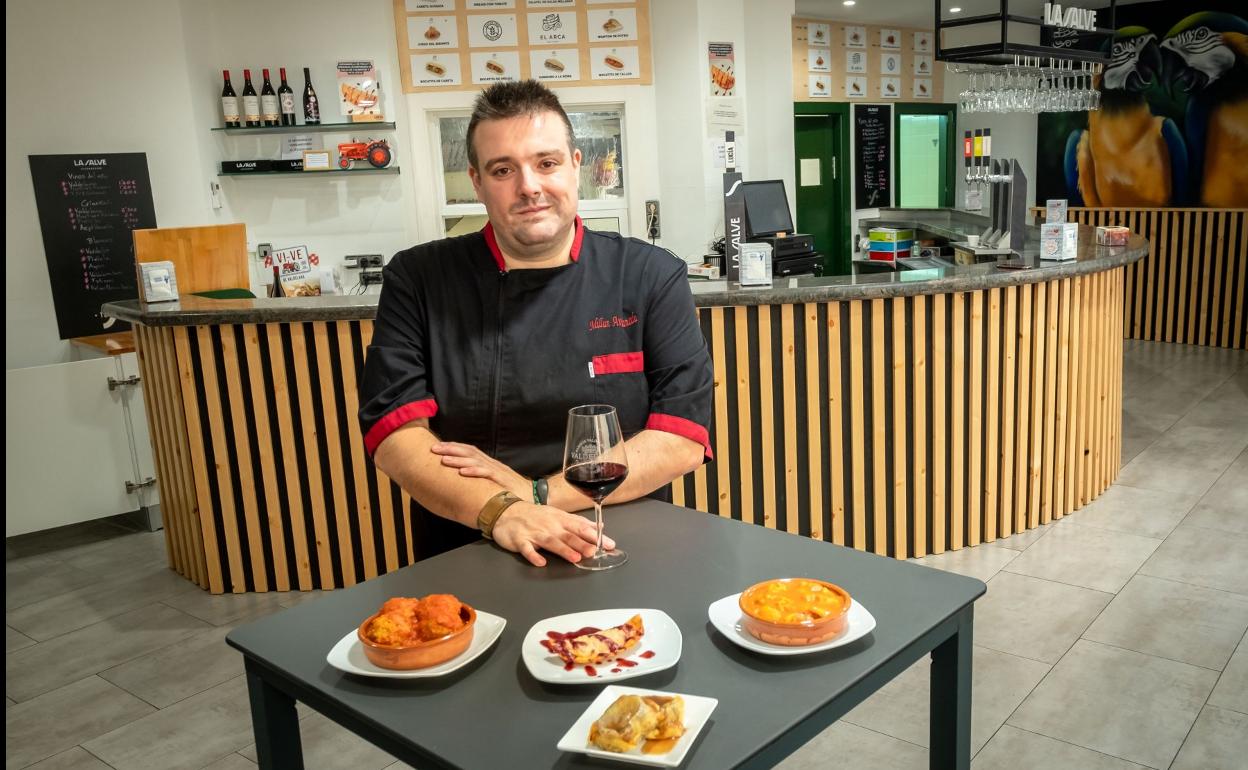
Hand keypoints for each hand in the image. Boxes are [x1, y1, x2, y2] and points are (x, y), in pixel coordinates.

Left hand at [431, 441, 530, 499]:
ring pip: (475, 461)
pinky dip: (474, 471)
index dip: (454, 447)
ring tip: (444, 459)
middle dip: (451, 450)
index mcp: (490, 464)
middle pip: (469, 452)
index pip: (470, 451)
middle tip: (434, 449)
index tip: (439, 447)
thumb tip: (464, 483)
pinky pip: (487, 473)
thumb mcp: (494, 484)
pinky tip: (463, 471)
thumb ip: (482, 481)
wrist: (534, 497)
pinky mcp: (503, 480)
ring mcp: (498, 471)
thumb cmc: (513, 493)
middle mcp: (492, 464)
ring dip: (458, 459)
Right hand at [490, 502, 616, 566]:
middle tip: (594, 552)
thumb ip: (578, 522)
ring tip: (575, 558)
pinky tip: (541, 562)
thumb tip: (599, 526)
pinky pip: (527, 549)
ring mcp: (534, 533)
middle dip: (581, 543)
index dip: (595, 535)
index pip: (580, 527)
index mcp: (560, 519)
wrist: (506, 511)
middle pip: (568, 535)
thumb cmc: (535, 515)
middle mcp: (549, 525)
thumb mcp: (557, 515)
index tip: (609, 544)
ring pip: (551, 542)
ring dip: (563, 549)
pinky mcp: (520, 540)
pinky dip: (533, 556)